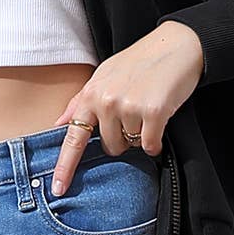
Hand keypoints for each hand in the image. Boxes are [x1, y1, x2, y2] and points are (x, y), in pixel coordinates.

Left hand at [49, 21, 203, 194]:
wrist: (176, 45)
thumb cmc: (138, 62)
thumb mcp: (103, 75)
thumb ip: (80, 102)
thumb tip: (57, 124)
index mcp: (91, 93)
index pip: (73, 137)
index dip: (65, 166)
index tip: (57, 189)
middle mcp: (106, 101)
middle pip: (110, 146)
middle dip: (122, 138)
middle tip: (134, 112)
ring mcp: (129, 107)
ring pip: (131, 145)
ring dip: (140, 134)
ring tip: (147, 107)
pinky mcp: (153, 112)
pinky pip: (150, 145)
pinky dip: (156, 140)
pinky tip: (160, 119)